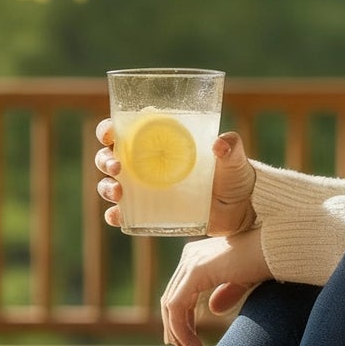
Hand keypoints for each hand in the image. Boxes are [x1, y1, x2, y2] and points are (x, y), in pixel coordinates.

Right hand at [95, 119, 257, 234]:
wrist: (240, 210)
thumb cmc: (233, 176)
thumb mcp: (234, 158)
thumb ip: (231, 146)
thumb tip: (220, 144)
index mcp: (157, 142)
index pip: (123, 130)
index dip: (108, 129)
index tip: (109, 133)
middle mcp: (144, 164)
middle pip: (109, 157)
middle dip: (104, 160)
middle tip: (117, 167)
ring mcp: (144, 190)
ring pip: (110, 185)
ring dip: (106, 187)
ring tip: (118, 191)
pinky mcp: (148, 214)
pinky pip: (122, 215)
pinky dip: (115, 215)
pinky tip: (118, 216)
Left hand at [160, 228, 271, 345]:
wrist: (278, 249)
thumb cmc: (267, 261)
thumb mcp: (243, 281)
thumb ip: (227, 292)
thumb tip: (213, 309)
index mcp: (198, 257)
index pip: (179, 293)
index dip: (181, 320)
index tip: (188, 343)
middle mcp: (190, 256)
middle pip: (171, 298)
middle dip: (176, 329)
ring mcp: (191, 262)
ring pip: (171, 304)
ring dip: (179, 333)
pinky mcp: (196, 270)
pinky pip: (177, 306)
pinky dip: (181, 329)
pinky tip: (193, 345)